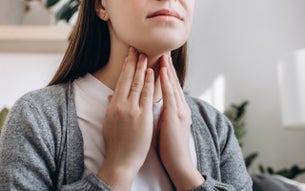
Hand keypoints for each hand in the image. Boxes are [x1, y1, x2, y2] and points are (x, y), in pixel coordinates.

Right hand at [98, 47, 153, 189]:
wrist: (121, 159)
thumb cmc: (116, 142)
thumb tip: (111, 96)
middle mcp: (121, 105)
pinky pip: (148, 95)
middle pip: (129, 79)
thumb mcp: (109, 123)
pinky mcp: (143, 116)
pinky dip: (150, 82)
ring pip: (138, 84)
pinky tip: (152, 73)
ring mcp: (133, 110)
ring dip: (142, 69)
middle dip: (133, 63)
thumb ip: (111, 107)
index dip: (126, 67)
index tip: (129, 56)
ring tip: (146, 56)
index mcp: (113, 106)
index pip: (121, 81)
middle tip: (137, 49)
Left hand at [158, 53, 203, 189]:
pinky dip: (166, 82)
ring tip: (162, 54)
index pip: (170, 88)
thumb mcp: (164, 126)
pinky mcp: (176, 116)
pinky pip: (170, 95)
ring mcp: (180, 110)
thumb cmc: (168, 146)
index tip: (159, 61)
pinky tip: (162, 71)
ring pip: (172, 85)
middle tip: (162, 51)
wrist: (179, 162)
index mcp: (177, 109)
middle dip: (168, 66)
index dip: (165, 74)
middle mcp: (180, 106)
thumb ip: (159, 114)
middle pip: (173, 83)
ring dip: (167, 69)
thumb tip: (149, 106)